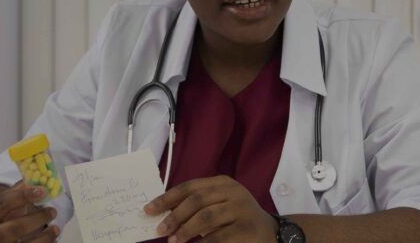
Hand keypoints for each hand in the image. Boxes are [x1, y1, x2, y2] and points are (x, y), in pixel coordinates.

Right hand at [0, 183, 59, 242]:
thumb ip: (15, 193)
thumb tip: (37, 180)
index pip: (1, 204)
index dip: (22, 196)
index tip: (42, 190)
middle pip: (12, 229)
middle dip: (35, 219)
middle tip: (52, 211)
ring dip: (44, 238)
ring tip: (56, 229)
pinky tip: (52, 241)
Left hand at [144, 175, 278, 242]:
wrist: (269, 232)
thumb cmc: (236, 217)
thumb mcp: (219, 204)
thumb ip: (197, 205)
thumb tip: (164, 215)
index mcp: (222, 182)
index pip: (189, 187)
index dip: (167, 198)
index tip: (149, 210)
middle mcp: (232, 192)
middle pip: (197, 200)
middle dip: (174, 216)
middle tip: (160, 230)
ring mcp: (241, 209)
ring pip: (206, 217)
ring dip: (186, 230)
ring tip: (173, 241)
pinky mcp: (246, 227)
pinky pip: (218, 236)